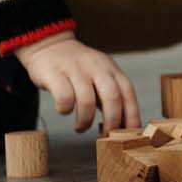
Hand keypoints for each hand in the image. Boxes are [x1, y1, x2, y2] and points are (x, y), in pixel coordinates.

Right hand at [13, 31, 141, 133]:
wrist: (49, 45)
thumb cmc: (78, 69)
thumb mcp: (100, 76)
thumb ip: (111, 96)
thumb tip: (123, 126)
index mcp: (111, 69)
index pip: (128, 93)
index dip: (132, 115)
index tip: (130, 134)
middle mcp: (97, 67)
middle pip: (112, 97)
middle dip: (112, 121)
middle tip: (105, 136)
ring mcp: (76, 69)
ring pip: (87, 100)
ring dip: (85, 120)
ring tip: (80, 127)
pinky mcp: (55, 73)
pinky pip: (64, 96)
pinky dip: (65, 109)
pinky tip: (65, 110)